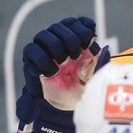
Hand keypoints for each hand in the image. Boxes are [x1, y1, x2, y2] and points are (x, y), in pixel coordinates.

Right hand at [16, 17, 109, 132]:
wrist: (69, 110)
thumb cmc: (84, 90)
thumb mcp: (96, 75)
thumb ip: (98, 60)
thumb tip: (100, 47)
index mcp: (76, 44)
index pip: (74, 23)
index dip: (82, 25)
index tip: (90, 36)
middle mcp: (60, 46)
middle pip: (58, 26)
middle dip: (70, 37)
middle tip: (76, 53)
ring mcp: (46, 54)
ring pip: (42, 36)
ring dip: (56, 46)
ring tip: (65, 61)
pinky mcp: (34, 66)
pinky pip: (31, 52)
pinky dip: (43, 59)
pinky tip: (53, 70)